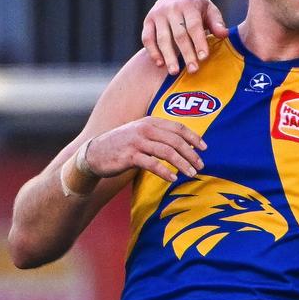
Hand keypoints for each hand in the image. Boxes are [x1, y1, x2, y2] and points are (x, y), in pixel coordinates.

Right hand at [86, 117, 206, 181]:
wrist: (94, 154)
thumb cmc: (122, 146)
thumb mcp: (141, 134)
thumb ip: (159, 135)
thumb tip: (183, 144)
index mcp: (150, 121)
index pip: (178, 127)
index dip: (193, 137)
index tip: (204, 148)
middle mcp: (144, 129)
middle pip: (175, 140)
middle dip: (191, 154)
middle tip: (201, 165)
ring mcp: (137, 142)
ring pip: (167, 152)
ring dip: (182, 164)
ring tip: (191, 173)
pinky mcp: (129, 156)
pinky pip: (152, 164)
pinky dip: (165, 172)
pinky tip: (173, 178)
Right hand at [141, 0, 226, 75]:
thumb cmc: (198, 9)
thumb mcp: (209, 10)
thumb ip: (216, 23)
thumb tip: (224, 34)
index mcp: (189, 4)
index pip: (194, 26)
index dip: (199, 42)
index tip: (204, 58)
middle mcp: (171, 7)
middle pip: (179, 34)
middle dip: (186, 53)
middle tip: (192, 70)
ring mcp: (158, 14)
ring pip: (162, 38)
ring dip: (168, 56)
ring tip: (174, 72)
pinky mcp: (148, 21)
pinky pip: (147, 38)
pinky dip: (152, 52)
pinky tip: (160, 64)